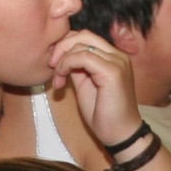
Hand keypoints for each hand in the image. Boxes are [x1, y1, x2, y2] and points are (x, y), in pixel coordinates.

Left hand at [47, 30, 145, 147]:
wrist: (120, 135)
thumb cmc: (103, 114)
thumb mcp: (85, 85)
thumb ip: (77, 68)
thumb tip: (61, 57)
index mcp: (112, 57)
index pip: (85, 37)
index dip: (65, 46)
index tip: (54, 66)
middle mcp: (117, 55)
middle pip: (83, 35)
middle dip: (61, 47)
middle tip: (51, 67)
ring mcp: (117, 62)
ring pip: (82, 43)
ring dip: (62, 59)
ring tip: (57, 79)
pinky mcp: (113, 72)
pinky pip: (83, 57)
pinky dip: (66, 65)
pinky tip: (61, 81)